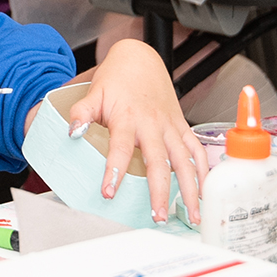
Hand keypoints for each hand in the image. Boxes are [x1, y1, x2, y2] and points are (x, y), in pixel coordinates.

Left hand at [66, 40, 205, 224]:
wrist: (140, 59)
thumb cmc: (116, 79)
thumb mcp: (93, 92)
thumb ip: (81, 113)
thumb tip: (71, 132)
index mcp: (128, 118)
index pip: (120, 148)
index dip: (114, 171)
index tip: (109, 192)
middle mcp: (153, 124)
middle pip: (159, 162)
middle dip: (160, 191)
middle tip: (157, 216)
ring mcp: (171, 127)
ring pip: (185, 161)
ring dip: (190, 189)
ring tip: (191, 216)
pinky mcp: (183, 126)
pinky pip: (197, 151)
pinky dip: (203, 172)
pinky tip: (204, 192)